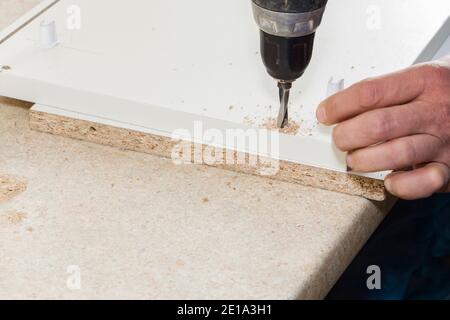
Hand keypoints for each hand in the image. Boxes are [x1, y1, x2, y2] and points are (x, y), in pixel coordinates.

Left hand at [316, 56, 449, 199]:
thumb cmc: (444, 93)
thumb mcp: (418, 78)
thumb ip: (382, 91)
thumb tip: (336, 107)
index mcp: (424, 81)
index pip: (370, 93)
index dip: (339, 106)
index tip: (325, 114)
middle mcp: (435, 111)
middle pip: (378, 125)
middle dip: (346, 135)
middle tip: (340, 139)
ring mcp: (444, 141)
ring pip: (395, 154)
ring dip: (364, 160)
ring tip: (355, 158)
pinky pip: (421, 183)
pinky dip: (399, 186)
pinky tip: (389, 179)